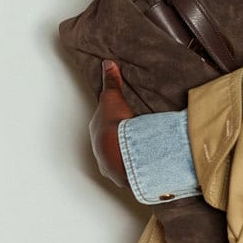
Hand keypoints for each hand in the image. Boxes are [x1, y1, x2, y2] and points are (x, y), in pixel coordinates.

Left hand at [89, 59, 134, 189]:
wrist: (121, 152)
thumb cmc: (115, 126)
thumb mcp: (112, 98)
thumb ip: (112, 82)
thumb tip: (108, 64)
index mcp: (96, 133)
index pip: (103, 127)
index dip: (113, 123)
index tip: (122, 122)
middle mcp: (99, 151)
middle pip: (110, 145)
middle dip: (120, 142)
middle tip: (135, 137)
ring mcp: (109, 166)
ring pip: (118, 161)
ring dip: (128, 158)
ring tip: (142, 154)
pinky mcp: (121, 178)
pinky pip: (129, 173)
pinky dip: (137, 170)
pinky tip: (146, 168)